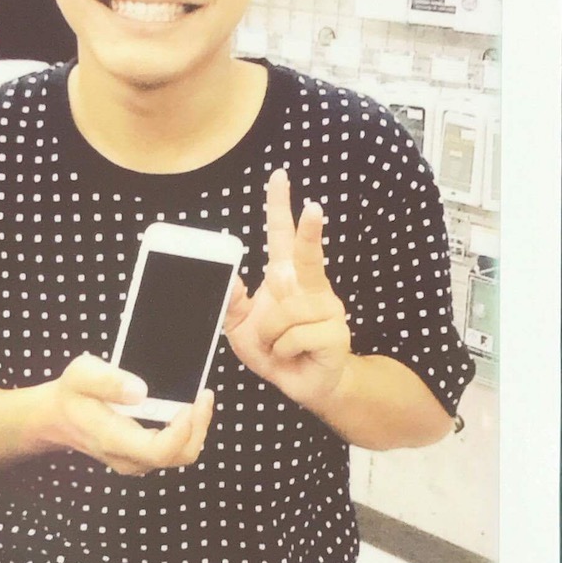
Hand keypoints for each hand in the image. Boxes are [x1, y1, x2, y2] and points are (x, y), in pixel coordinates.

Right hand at [42, 353, 213, 476]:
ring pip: (179, 456)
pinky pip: (173, 451)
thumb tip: (140, 391)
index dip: (184, 430)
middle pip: (178, 456)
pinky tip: (185, 408)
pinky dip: (185, 431)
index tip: (192, 402)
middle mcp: (128, 458)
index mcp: (114, 439)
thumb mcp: (81, 374)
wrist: (56, 418)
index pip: (160, 450)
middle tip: (204, 396)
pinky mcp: (140, 457)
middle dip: (198, 427)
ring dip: (195, 429)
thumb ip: (108, 381)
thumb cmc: (71, 393)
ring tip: (199, 399)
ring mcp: (135, 461)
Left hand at [223, 169, 350, 410]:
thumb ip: (232, 303)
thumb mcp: (241, 328)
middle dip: (310, 231)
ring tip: (278, 347)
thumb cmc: (276, 351)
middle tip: (313, 207)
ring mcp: (326, 309)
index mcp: (288, 278)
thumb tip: (228, 278)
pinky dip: (283, 351)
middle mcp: (310, 287)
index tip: (279, 177)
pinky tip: (294, 356)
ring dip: (270, 335)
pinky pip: (293, 337)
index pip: (283, 235)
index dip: (280, 206)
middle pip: (308, 254)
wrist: (306, 386)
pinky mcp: (334, 333)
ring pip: (284, 312)